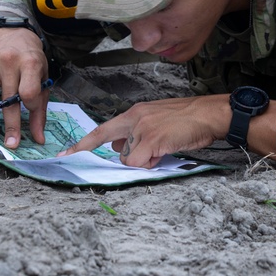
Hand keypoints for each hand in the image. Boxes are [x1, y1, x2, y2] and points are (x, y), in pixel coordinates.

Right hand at [0, 25, 47, 148]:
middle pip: (7, 96)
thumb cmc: (31, 61)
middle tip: (11, 143)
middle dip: (10, 123)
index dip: (30, 107)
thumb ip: (40, 108)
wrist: (14, 35)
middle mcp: (9, 61)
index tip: (29, 117)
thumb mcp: (43, 79)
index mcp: (30, 62)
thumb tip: (39, 138)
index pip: (29, 90)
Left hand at [58, 95, 230, 168]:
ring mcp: (142, 128)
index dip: (83, 142)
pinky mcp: (151, 139)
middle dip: (105, 151)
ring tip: (162, 149)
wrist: (210, 114)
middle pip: (106, 140)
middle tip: (95, 157)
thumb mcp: (158, 122)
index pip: (102, 128)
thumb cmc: (189, 120)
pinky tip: (164, 153)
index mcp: (135, 112)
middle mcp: (135, 117)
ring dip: (143, 159)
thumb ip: (137, 133)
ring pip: (127, 157)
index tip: (65, 153)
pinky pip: (139, 162)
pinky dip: (150, 163)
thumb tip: (119, 149)